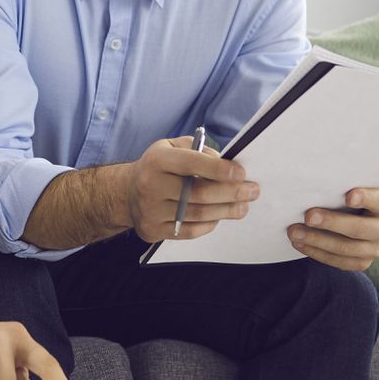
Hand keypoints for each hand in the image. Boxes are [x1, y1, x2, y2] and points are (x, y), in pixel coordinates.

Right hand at [122, 135, 258, 243]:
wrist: (126, 192)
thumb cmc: (158, 167)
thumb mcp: (171, 147)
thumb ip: (198, 150)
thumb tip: (225, 163)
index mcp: (157, 160)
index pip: (191, 163)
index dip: (219, 169)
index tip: (241, 173)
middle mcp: (150, 185)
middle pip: (198, 193)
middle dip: (231, 193)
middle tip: (252, 191)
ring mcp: (150, 210)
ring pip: (197, 214)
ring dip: (226, 211)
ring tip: (243, 206)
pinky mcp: (152, 230)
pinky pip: (189, 231)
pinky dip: (209, 224)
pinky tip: (220, 216)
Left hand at [287, 187, 378, 270]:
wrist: (355, 218)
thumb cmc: (349, 197)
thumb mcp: (352, 188)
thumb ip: (342, 186)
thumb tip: (316, 181)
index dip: (365, 198)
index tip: (348, 196)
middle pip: (359, 229)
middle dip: (332, 222)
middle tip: (308, 216)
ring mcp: (374, 249)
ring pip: (346, 249)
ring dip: (317, 240)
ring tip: (295, 232)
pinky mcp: (362, 262)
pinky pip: (338, 262)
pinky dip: (316, 252)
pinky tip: (300, 244)